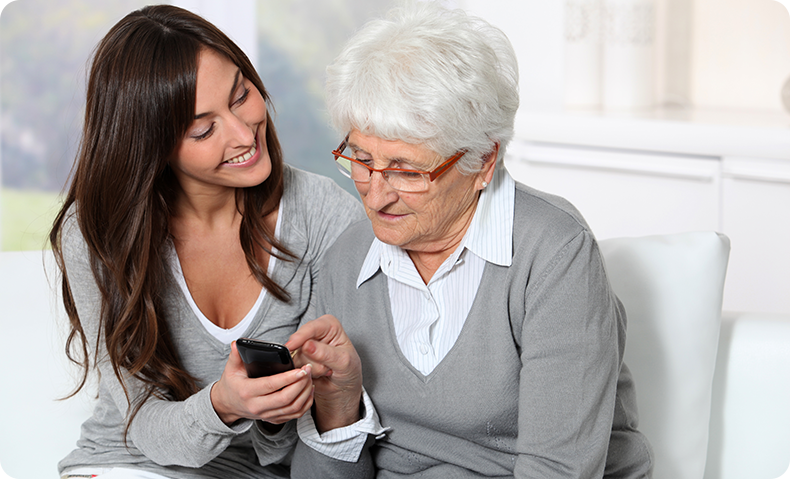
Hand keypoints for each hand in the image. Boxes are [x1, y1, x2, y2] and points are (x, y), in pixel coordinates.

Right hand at [210, 341, 313, 425]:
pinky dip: (305, 404)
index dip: (288, 378)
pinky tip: (308, 391)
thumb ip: (235, 356)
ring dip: (305, 393)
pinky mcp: (274, 419)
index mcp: (247, 392)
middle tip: (308, 370)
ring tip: (310, 378)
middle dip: (301, 384)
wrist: (228, 405)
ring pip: (293, 408)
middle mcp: (257, 406)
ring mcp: (266, 415)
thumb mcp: (230, 369)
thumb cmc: (232, 384)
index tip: (301, 369)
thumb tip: (236, 344)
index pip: (271, 385)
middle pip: (286, 398)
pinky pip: (294, 415)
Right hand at [286, 315, 362, 431]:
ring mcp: (305, 346)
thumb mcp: (343, 361)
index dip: (300, 337)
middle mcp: (315, 333)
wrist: (344, 387)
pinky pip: (293, 367)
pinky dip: (305, 373)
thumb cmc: (349, 369)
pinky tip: (317, 374)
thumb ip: (325, 353)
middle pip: (300, 343)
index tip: (291, 346)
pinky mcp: (298, 358)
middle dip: (313, 359)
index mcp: (329, 325)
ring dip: (311, 369)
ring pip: (296, 357)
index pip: (311, 328)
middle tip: (328, 366)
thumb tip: (306, 345)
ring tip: (325, 370)